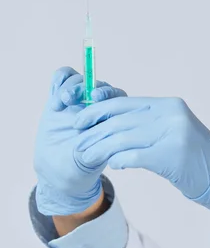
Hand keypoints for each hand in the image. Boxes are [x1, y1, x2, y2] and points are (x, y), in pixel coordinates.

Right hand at [34, 66, 126, 215]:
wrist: (58, 168)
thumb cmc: (81, 166)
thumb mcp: (93, 158)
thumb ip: (101, 145)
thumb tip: (111, 136)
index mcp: (112, 118)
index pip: (117, 97)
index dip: (107, 94)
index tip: (95, 99)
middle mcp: (98, 106)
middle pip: (97, 85)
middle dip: (84, 88)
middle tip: (70, 99)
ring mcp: (78, 101)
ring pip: (79, 80)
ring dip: (70, 87)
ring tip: (60, 102)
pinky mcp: (60, 98)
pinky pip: (62, 78)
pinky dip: (59, 79)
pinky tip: (55, 94)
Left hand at [74, 97, 209, 219]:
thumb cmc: (199, 161)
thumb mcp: (175, 133)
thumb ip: (150, 125)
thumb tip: (115, 126)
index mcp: (170, 105)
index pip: (125, 103)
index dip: (98, 111)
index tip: (80, 121)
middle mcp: (171, 115)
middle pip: (121, 119)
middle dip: (94, 132)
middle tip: (77, 142)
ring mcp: (174, 134)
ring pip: (124, 137)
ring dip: (101, 148)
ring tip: (87, 156)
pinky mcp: (173, 156)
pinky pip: (136, 156)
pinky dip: (120, 159)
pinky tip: (114, 165)